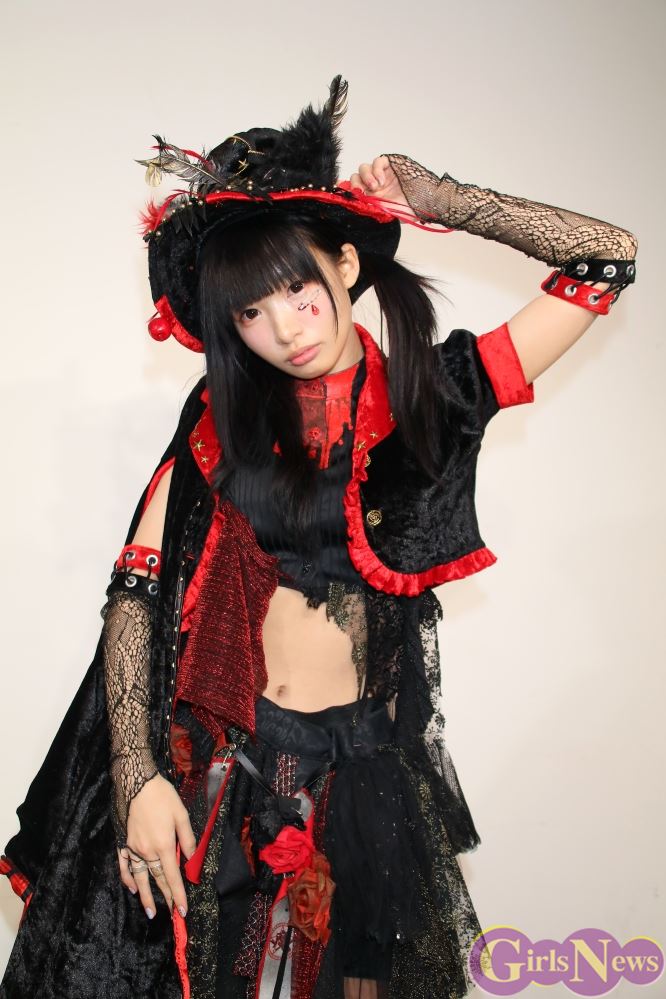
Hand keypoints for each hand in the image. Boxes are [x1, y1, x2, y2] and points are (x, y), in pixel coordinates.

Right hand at [116, 773, 196, 919]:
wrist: (137, 783)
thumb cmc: (163, 796)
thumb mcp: (181, 814)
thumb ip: (187, 839)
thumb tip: (191, 859)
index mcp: (164, 845)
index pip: (173, 877)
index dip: (178, 895)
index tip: (182, 911)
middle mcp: (147, 851)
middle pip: (158, 879)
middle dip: (166, 897)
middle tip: (172, 915)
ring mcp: (133, 848)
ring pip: (141, 877)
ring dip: (146, 896)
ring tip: (151, 912)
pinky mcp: (124, 843)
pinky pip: (124, 866)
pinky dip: (128, 878)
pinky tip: (132, 888)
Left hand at [348, 155, 414, 214]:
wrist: (423, 203)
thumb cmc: (405, 211)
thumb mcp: (385, 215)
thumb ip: (371, 210)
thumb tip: (355, 209)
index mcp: (369, 197)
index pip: (352, 190)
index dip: (345, 190)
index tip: (345, 196)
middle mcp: (372, 185)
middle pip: (355, 178)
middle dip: (356, 184)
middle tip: (361, 192)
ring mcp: (380, 175)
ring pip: (364, 169)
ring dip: (366, 177)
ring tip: (376, 186)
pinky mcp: (389, 165)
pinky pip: (378, 162)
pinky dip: (377, 170)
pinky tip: (381, 180)